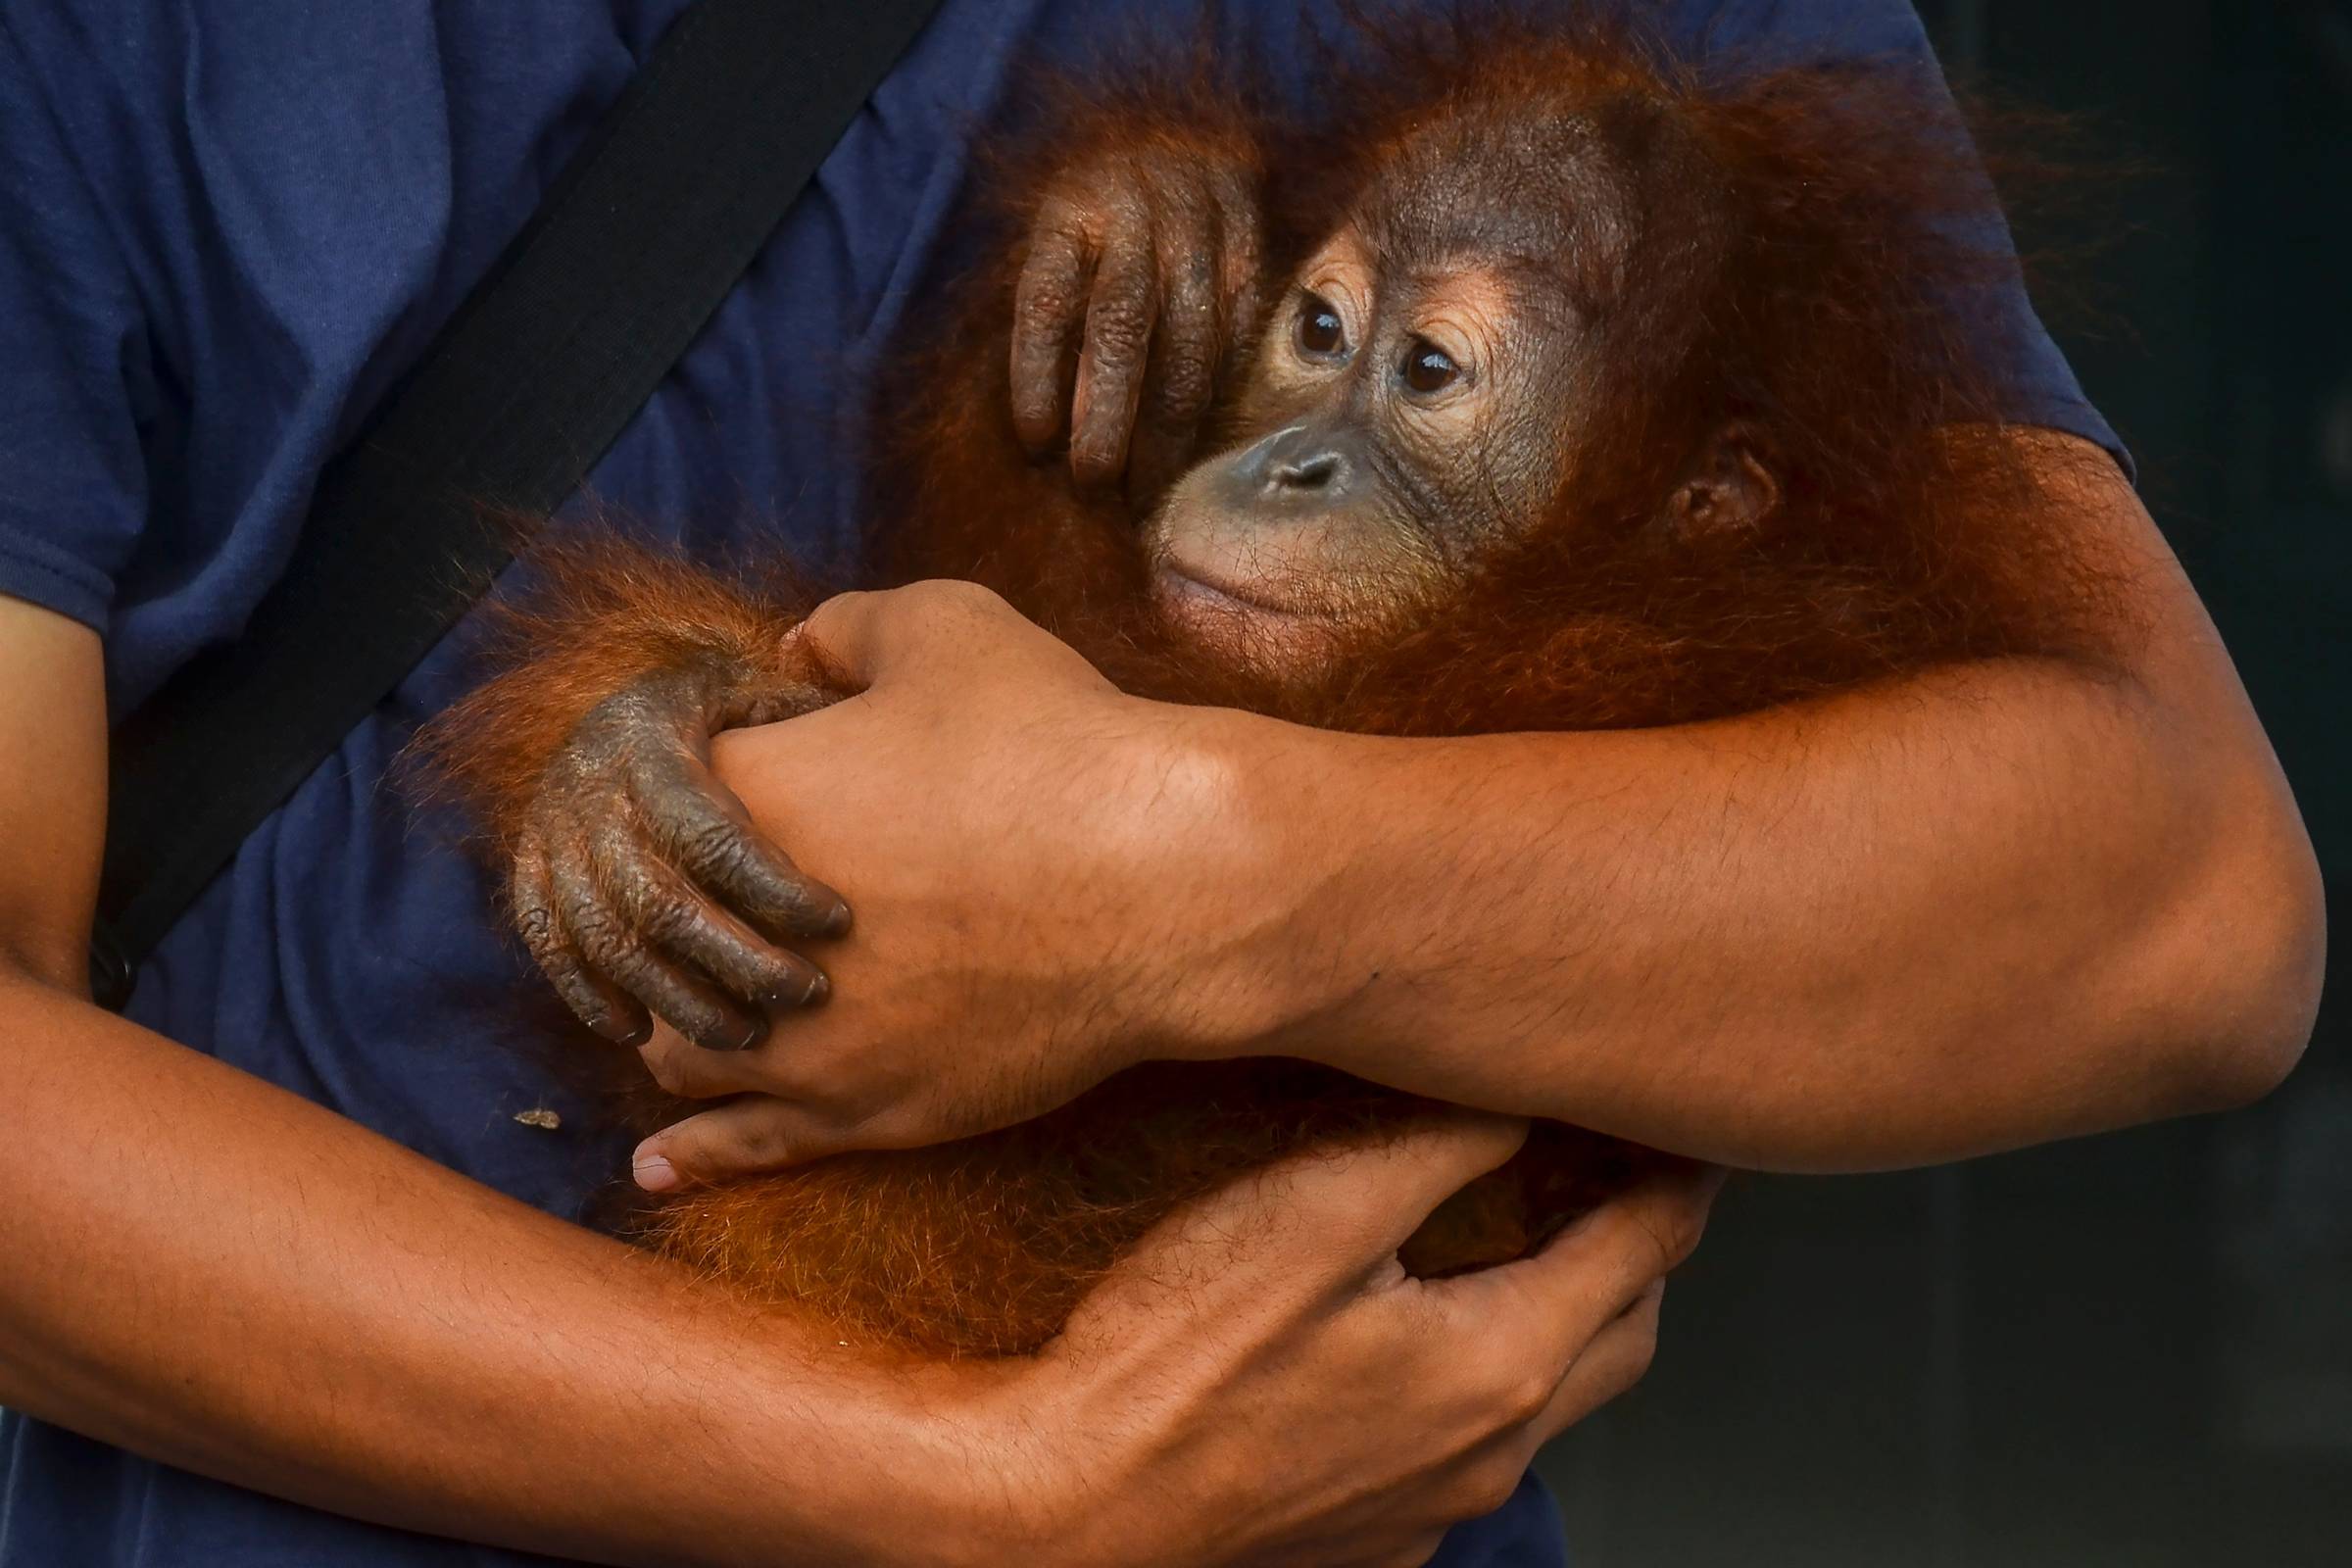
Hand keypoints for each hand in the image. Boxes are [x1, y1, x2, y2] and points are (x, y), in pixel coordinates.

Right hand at [505, 663, 848, 1052]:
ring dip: (677, 999)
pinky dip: (590, 997)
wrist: (597, 705)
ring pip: (609, 941)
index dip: (777, 888)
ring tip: (746, 1035)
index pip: (714, 835)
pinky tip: (642, 1035)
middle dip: (737, 961)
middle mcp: (593, 798)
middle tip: (806, 994)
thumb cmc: (704, 706)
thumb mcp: (745, 684)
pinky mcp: (526, 873)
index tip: (840, 921)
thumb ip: (799, 709)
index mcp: (652, 750)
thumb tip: (874, 730)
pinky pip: (550, 947)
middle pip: (662, 903)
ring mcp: (552, 840)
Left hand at [626, 579, 1271, 1190]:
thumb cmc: (1059, 748)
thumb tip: (797, 646)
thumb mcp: (949, 628)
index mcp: (738, 805)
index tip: (780, 786)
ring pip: (677, 1050)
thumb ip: (849, 627)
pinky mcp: (856, 1114)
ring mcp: (792, 1042)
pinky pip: (742, 1148)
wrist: (1165, 886)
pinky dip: (694, 1154)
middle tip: (734, 904)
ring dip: (686, 1025)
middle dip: (677, 925)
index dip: (713, 792)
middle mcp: (734, 938)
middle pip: (650, 940)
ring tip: (720, 1008)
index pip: (656, 806)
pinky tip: (657, 1165)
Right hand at [942, 1117, 1723, 1567]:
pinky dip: (1478, 1383)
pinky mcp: (1368, 1540)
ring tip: (1524, 1244)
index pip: (1644, 1251)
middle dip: (1639, 1252)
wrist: (1061, 1513)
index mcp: (1499, 1366)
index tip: (1686, 1126)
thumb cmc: (1168, 1364)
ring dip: (1561, 1319)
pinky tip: (1411, 1340)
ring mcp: (1428, 1511)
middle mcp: (1487, 1454)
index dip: (1677, 1176)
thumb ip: (1437, 1144)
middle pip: (1623, 1337)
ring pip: (1546, 1404)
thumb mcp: (1309, 1210)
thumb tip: (1524, 1094)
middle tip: (1621, 1176)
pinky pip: (1464, 1454)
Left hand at [1010, 129, 1262, 498]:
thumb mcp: (1053, 242)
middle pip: (1121, 324)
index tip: (1036, 446)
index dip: (1037, 379)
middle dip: (1110, 417)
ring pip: (1190, 333)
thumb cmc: (1095, 212)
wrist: (1169, 123)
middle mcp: (1132, 202)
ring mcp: (1197, 211)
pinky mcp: (1249, 227)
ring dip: (1172, 421)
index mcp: (1066, 207)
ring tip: (1153, 484)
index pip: (1046, 300)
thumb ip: (1049, 317)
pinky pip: (1241, 321)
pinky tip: (1205, 436)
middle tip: (1099, 483)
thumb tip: (1040, 432)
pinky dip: (1222, 385)